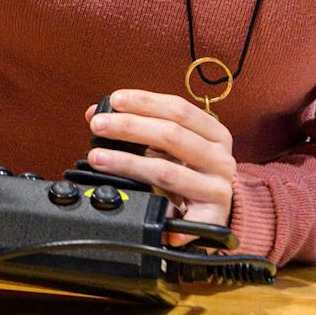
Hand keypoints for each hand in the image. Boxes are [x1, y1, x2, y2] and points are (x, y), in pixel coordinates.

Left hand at [83, 89, 237, 229]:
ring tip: (98, 158)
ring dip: (127, 163)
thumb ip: (138, 128)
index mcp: (214, 134)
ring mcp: (219, 187)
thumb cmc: (186, 176)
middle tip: (98, 126)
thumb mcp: (166, 149)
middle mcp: (220, 158)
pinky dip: (166, 212)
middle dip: (129, 127)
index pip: (179, 109)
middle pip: (171, 135)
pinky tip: (142, 208)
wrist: (211, 214)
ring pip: (166, 170)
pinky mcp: (214, 215)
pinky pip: (187, 214)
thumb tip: (95, 113)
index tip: (115, 100)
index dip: (145, 102)